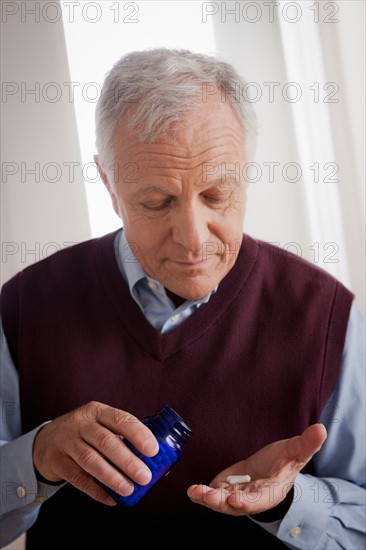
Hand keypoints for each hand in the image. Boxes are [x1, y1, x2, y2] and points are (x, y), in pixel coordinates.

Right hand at [33, 401, 158, 504]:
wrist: (45, 441)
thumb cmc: (85, 434)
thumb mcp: (101, 426)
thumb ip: (125, 440)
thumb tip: (160, 465)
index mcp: (97, 411)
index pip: (120, 419)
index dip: (138, 434)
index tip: (153, 450)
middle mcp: (81, 423)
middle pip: (106, 441)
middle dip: (128, 460)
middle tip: (145, 476)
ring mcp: (66, 441)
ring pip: (91, 460)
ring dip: (112, 477)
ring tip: (129, 489)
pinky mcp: (56, 461)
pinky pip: (77, 478)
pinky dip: (95, 490)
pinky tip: (110, 498)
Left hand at [187, 423, 326, 515]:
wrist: (271, 468)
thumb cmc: (284, 463)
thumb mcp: (295, 451)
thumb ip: (306, 444)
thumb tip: (321, 429)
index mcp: (269, 492)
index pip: (258, 499)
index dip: (246, 500)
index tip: (235, 498)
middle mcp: (250, 499)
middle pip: (235, 504)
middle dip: (222, 502)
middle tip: (210, 496)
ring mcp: (235, 495)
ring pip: (220, 502)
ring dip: (208, 498)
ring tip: (196, 492)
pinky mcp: (224, 489)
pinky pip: (211, 494)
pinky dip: (201, 493)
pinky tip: (192, 490)